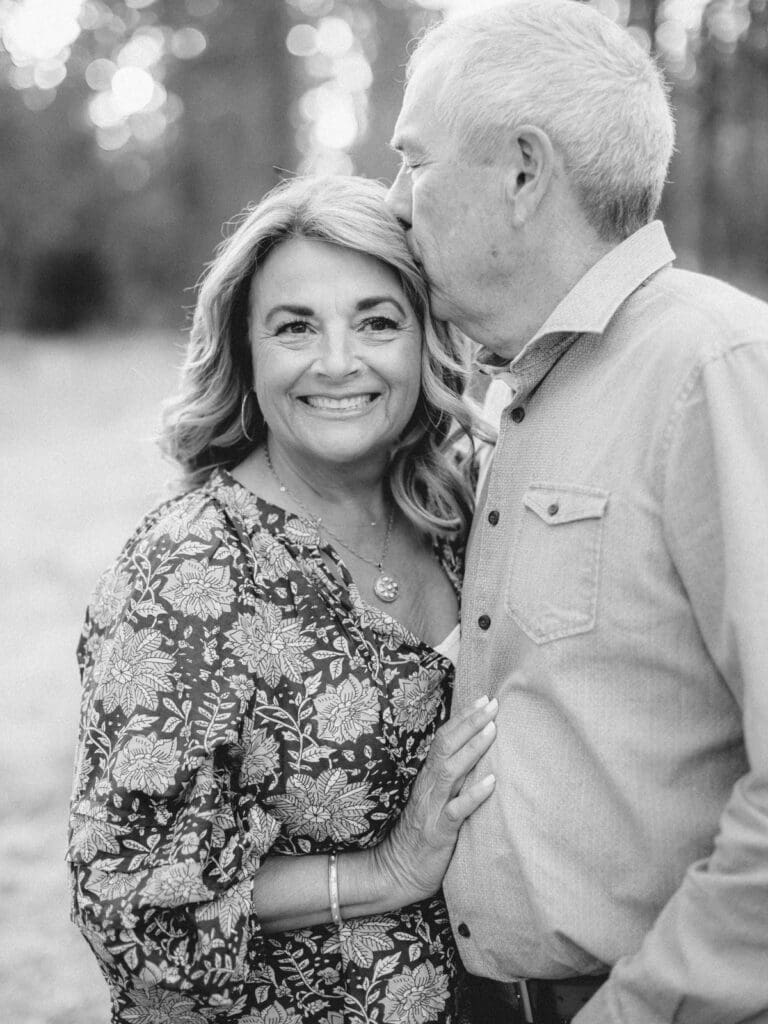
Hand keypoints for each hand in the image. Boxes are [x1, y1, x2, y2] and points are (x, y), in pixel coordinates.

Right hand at [375, 696, 497, 906]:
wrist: (396, 872)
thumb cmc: (421, 835)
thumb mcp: (434, 801)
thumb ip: (450, 779)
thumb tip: (474, 754)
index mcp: (428, 778)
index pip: (443, 739)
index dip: (462, 718)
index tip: (483, 698)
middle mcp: (429, 788)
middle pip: (446, 747)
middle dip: (470, 723)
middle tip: (492, 703)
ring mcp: (432, 809)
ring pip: (451, 772)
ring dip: (472, 749)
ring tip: (493, 730)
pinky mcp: (439, 833)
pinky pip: (457, 812)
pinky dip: (473, 795)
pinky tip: (491, 782)